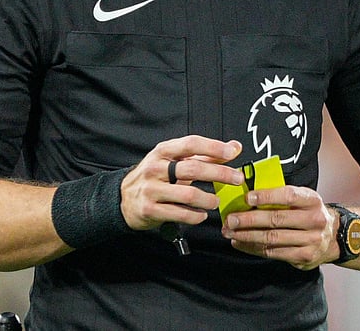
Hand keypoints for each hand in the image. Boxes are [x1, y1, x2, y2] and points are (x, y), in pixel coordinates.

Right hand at [120, 135, 243, 230]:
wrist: (123, 198)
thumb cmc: (155, 177)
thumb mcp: (174, 161)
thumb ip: (205, 155)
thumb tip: (234, 148)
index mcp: (163, 152)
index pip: (190, 144)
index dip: (213, 147)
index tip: (232, 153)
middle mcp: (155, 168)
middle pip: (193, 169)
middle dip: (219, 174)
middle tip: (236, 179)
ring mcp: (151, 189)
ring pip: (188, 194)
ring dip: (208, 199)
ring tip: (215, 202)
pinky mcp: (150, 209)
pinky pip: (180, 214)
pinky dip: (196, 216)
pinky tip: (201, 214)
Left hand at [221, 185, 338, 269]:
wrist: (334, 236)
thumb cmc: (309, 213)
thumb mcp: (303, 199)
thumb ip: (282, 197)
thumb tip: (249, 197)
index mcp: (312, 201)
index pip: (288, 195)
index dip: (267, 196)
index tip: (247, 197)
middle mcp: (314, 220)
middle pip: (276, 220)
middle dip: (249, 220)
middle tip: (231, 219)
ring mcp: (310, 241)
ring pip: (272, 238)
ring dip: (247, 236)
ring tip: (230, 232)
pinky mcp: (303, 257)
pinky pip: (273, 252)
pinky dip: (253, 248)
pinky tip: (240, 243)